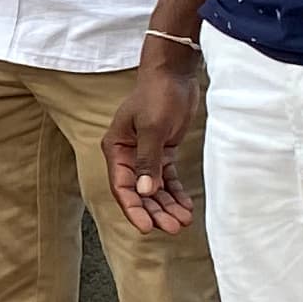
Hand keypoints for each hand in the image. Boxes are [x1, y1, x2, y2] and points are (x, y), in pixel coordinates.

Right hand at [105, 40, 203, 234]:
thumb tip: (145, 191)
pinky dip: (175, 192)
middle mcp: (128, 155)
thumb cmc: (158, 95)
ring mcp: (146, 154)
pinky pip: (167, 178)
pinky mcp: (163, 151)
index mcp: (117, 149)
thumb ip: (148, 161)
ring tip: (182, 221)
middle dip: (155, 211)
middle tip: (172, 227)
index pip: (123, 186)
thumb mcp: (152, 128)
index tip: (146, 227)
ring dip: (167, 205)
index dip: (134, 208)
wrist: (174, 74)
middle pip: (139, 191)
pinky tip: (185, 206)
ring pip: (154, 188)